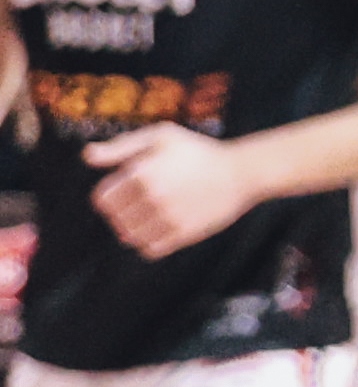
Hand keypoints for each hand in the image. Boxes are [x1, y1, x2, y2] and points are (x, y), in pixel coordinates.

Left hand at [85, 125, 258, 254]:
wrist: (242, 172)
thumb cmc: (198, 151)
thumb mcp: (161, 136)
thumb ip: (121, 146)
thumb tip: (87, 156)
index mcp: (141, 173)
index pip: (102, 199)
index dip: (109, 196)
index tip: (125, 191)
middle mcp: (152, 196)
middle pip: (115, 219)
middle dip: (121, 213)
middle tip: (139, 204)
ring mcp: (168, 217)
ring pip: (130, 237)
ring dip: (133, 230)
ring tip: (148, 218)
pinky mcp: (184, 233)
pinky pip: (150, 250)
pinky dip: (149, 244)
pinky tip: (160, 230)